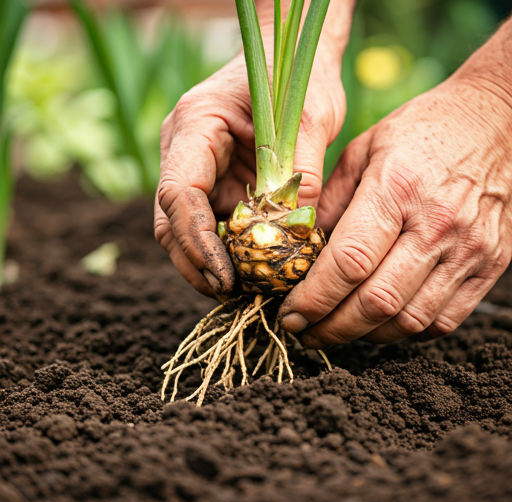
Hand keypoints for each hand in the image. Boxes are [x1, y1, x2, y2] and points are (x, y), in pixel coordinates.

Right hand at [155, 50, 344, 297]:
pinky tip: (250, 270)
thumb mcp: (309, 118)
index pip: (178, 193)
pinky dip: (226, 252)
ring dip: (210, 264)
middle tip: (233, 294)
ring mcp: (196, 170)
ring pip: (186, 230)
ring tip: (244, 290)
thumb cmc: (295, 75)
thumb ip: (301, 176)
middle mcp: (184, 151)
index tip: (225, 276)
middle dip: (197, 263)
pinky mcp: (214, 184)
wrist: (288, 58)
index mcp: (195, 125)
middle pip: (172, 221)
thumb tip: (297, 237)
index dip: (197, 241)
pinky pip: (211, 225)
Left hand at [279, 74, 511, 345]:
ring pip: (409, 320)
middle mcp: (436, 224)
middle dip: (331, 328)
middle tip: (306, 333)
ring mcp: (469, 248)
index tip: (290, 315)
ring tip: (338, 329)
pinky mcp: (491, 263)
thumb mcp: (363, 150)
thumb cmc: (421, 132)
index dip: (313, 299)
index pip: (348, 262)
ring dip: (365, 335)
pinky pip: (444, 320)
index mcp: (396, 188)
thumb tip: (301, 249)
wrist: (497, 122)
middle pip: (376, 302)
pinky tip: (381, 321)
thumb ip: (329, 202)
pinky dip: (406, 331)